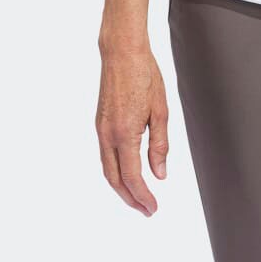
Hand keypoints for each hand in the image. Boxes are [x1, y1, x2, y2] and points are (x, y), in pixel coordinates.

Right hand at [95, 45, 169, 214]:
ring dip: (121, 187)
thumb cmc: (144, 74)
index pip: (132, 176)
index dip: (142, 196)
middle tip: (146, 209)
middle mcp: (108, 135)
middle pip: (115, 179)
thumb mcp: (161, 110)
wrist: (121, 52)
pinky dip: (115, 171)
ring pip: (107, 169)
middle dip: (130, 198)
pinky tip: (126, 172)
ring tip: (137, 196)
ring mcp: (101, 129)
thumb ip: (159, 145)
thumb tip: (160, 173)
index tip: (152, 208)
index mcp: (125, 133)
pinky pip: (105, 155)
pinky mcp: (99, 123)